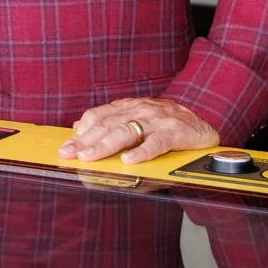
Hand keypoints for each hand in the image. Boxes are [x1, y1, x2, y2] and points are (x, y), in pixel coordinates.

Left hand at [58, 98, 218, 164]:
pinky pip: (157, 143)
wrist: (202, 122)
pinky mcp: (175, 132)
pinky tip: (130, 160)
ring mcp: (157, 120)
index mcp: (128, 107)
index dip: (80, 132)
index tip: (65, 147)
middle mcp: (140, 110)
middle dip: (86, 141)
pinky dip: (142, 152)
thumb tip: (79, 126)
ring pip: (127, 131)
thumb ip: (109, 122)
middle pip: (108, 124)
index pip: (99, 116)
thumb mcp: (135, 118)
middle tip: (70, 154)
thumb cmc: (165, 124)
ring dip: (106, 145)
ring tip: (91, 157)